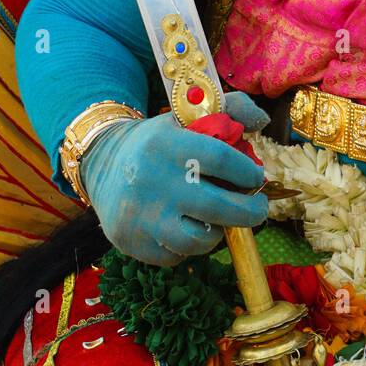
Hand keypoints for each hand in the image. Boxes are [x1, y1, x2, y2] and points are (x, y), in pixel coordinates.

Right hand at [81, 91, 269, 266]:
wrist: (103, 163)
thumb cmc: (159, 140)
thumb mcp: (187, 116)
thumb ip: (229, 109)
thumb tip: (262, 120)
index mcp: (166, 144)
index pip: (221, 159)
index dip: (247, 172)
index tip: (256, 178)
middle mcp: (150, 180)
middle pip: (215, 207)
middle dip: (249, 212)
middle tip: (258, 209)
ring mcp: (139, 216)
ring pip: (198, 240)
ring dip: (219, 232)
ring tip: (220, 219)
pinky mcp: (132, 243)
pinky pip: (177, 256)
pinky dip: (190, 246)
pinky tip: (189, 227)